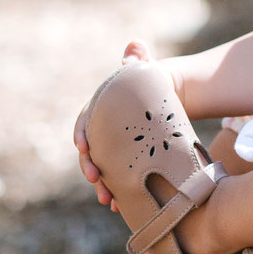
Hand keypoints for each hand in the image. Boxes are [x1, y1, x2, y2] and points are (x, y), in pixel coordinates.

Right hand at [74, 40, 151, 209]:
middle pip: (91, 151)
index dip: (82, 134)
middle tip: (96, 180)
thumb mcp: (146, 72)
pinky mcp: (126, 161)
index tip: (83, 147)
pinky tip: (121, 207)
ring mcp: (113, 148)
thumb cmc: (152, 84)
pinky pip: (119, 179)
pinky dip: (119, 192)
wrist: (169, 101)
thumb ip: (139, 61)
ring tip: (108, 200)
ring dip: (102, 186)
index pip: (85, 121)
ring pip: (102, 169)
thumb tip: (135, 46)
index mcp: (102, 109)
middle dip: (90, 167)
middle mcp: (103, 131)